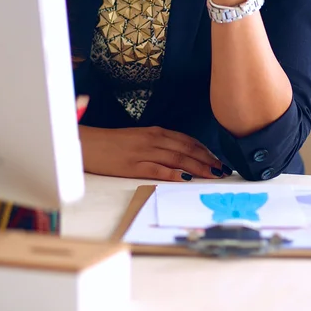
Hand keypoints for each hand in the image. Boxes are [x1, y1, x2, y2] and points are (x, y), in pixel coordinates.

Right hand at [79, 125, 230, 181]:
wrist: (88, 144)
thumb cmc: (113, 143)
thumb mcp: (139, 138)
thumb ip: (159, 143)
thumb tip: (180, 155)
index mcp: (155, 132)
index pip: (187, 141)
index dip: (205, 151)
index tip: (218, 160)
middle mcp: (153, 139)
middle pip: (187, 150)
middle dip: (207, 160)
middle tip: (223, 170)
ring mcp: (144, 152)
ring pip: (177, 159)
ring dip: (198, 168)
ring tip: (213, 175)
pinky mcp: (133, 166)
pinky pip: (158, 170)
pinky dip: (174, 174)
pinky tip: (187, 179)